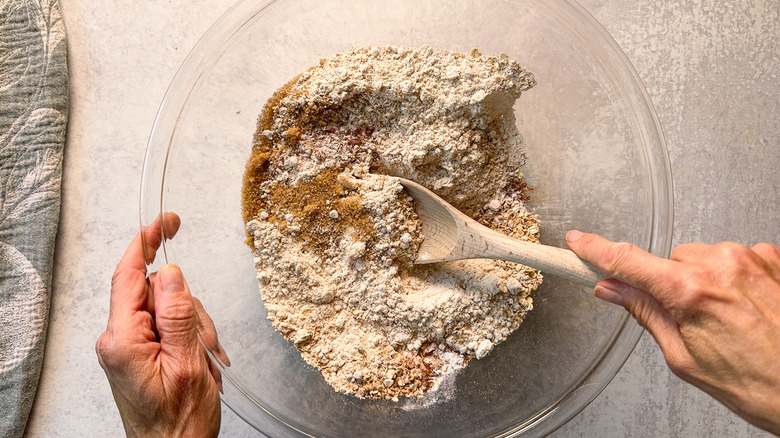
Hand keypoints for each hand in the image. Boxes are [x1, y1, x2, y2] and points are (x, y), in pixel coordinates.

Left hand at [96, 214, 228, 437]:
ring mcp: (130, 346)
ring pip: (170, 308)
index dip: (146, 243)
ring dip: (195, 329)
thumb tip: (170, 272)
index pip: (129, 276)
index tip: (164, 221)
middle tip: (205, 342)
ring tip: (204, 360)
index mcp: (123, 340)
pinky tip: (201, 361)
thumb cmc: (178, 423)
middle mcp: (119, 339)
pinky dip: (192, 338)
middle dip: (189, 309)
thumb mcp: (189, 363)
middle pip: (158, 292)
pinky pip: (170, 326)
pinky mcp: (140, 352)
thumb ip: (177, 314)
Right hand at [566, 231, 779, 434]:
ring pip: (702, 258)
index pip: (627, 261)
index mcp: (691, 291)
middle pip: (670, 261)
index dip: (596, 250)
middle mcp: (722, 264)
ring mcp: (752, 256)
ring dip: (703, 280)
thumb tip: (613, 291)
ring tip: (726, 317)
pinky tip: (745, 306)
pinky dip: (732, 277)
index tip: (578, 242)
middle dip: (670, 284)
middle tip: (688, 318)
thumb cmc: (757, 383)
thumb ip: (645, 313)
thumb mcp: (684, 356)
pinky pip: (735, 257)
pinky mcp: (773, 256)